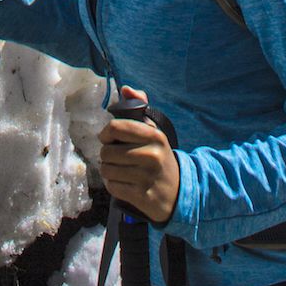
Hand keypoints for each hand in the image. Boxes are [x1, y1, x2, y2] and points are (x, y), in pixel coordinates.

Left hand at [99, 87, 179, 225]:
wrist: (179, 192)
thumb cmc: (159, 157)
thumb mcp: (154, 132)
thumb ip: (139, 107)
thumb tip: (125, 89)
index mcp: (154, 136)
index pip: (116, 127)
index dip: (106, 133)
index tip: (108, 138)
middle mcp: (152, 155)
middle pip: (107, 151)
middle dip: (107, 155)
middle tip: (116, 157)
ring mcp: (147, 177)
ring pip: (107, 169)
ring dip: (109, 170)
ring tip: (119, 170)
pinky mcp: (142, 197)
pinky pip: (112, 186)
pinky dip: (113, 185)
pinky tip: (123, 183)